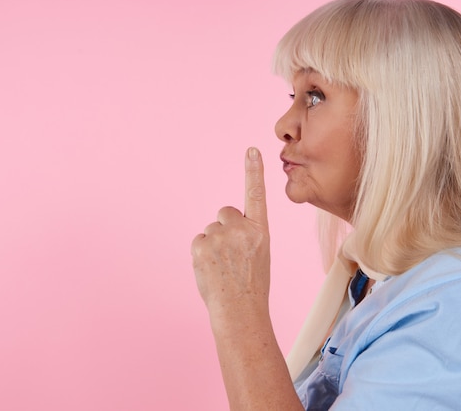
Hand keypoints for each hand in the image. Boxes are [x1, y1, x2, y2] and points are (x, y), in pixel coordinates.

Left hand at [191, 147, 270, 320]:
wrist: (240, 310)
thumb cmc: (251, 285)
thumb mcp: (259, 254)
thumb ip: (245, 234)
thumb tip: (223, 225)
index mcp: (260, 231)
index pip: (256, 195)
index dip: (254, 171)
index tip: (251, 149)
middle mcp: (241, 229)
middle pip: (225, 213)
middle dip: (224, 228)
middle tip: (231, 255)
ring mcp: (221, 236)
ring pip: (210, 230)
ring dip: (213, 245)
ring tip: (223, 268)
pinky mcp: (202, 245)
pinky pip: (199, 241)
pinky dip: (202, 254)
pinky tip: (212, 269)